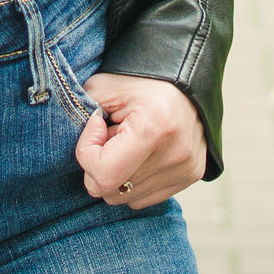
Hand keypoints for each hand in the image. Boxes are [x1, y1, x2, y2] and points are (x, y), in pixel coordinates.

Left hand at [75, 73, 206, 207]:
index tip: (97, 125)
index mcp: (153, 129)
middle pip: (110, 191)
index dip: (87, 152)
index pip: (103, 175)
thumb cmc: (142, 79)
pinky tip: (142, 153)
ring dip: (118, 174)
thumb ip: (82, 116)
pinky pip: (145, 198)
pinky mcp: (191, 176)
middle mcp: (174, 155)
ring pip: (125, 198)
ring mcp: (185, 169)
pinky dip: (134, 180)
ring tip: (129, 142)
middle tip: (112, 135)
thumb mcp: (103, 86)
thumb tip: (83, 152)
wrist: (185, 76)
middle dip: (100, 165)